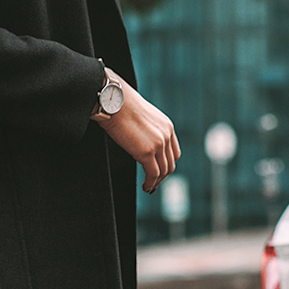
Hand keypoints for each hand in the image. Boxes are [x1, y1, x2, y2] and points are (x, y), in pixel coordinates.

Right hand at [98, 69, 179, 193]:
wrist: (114, 101)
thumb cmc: (121, 106)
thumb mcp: (142, 117)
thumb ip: (148, 130)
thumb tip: (141, 142)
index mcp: (167, 126)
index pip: (174, 152)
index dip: (167, 165)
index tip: (159, 172)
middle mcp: (166, 135)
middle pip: (170, 164)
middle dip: (163, 176)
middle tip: (153, 183)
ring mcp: (158, 144)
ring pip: (163, 171)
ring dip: (156, 182)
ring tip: (148, 187)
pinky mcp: (147, 152)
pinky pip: (153, 174)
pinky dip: (150, 183)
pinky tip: (145, 186)